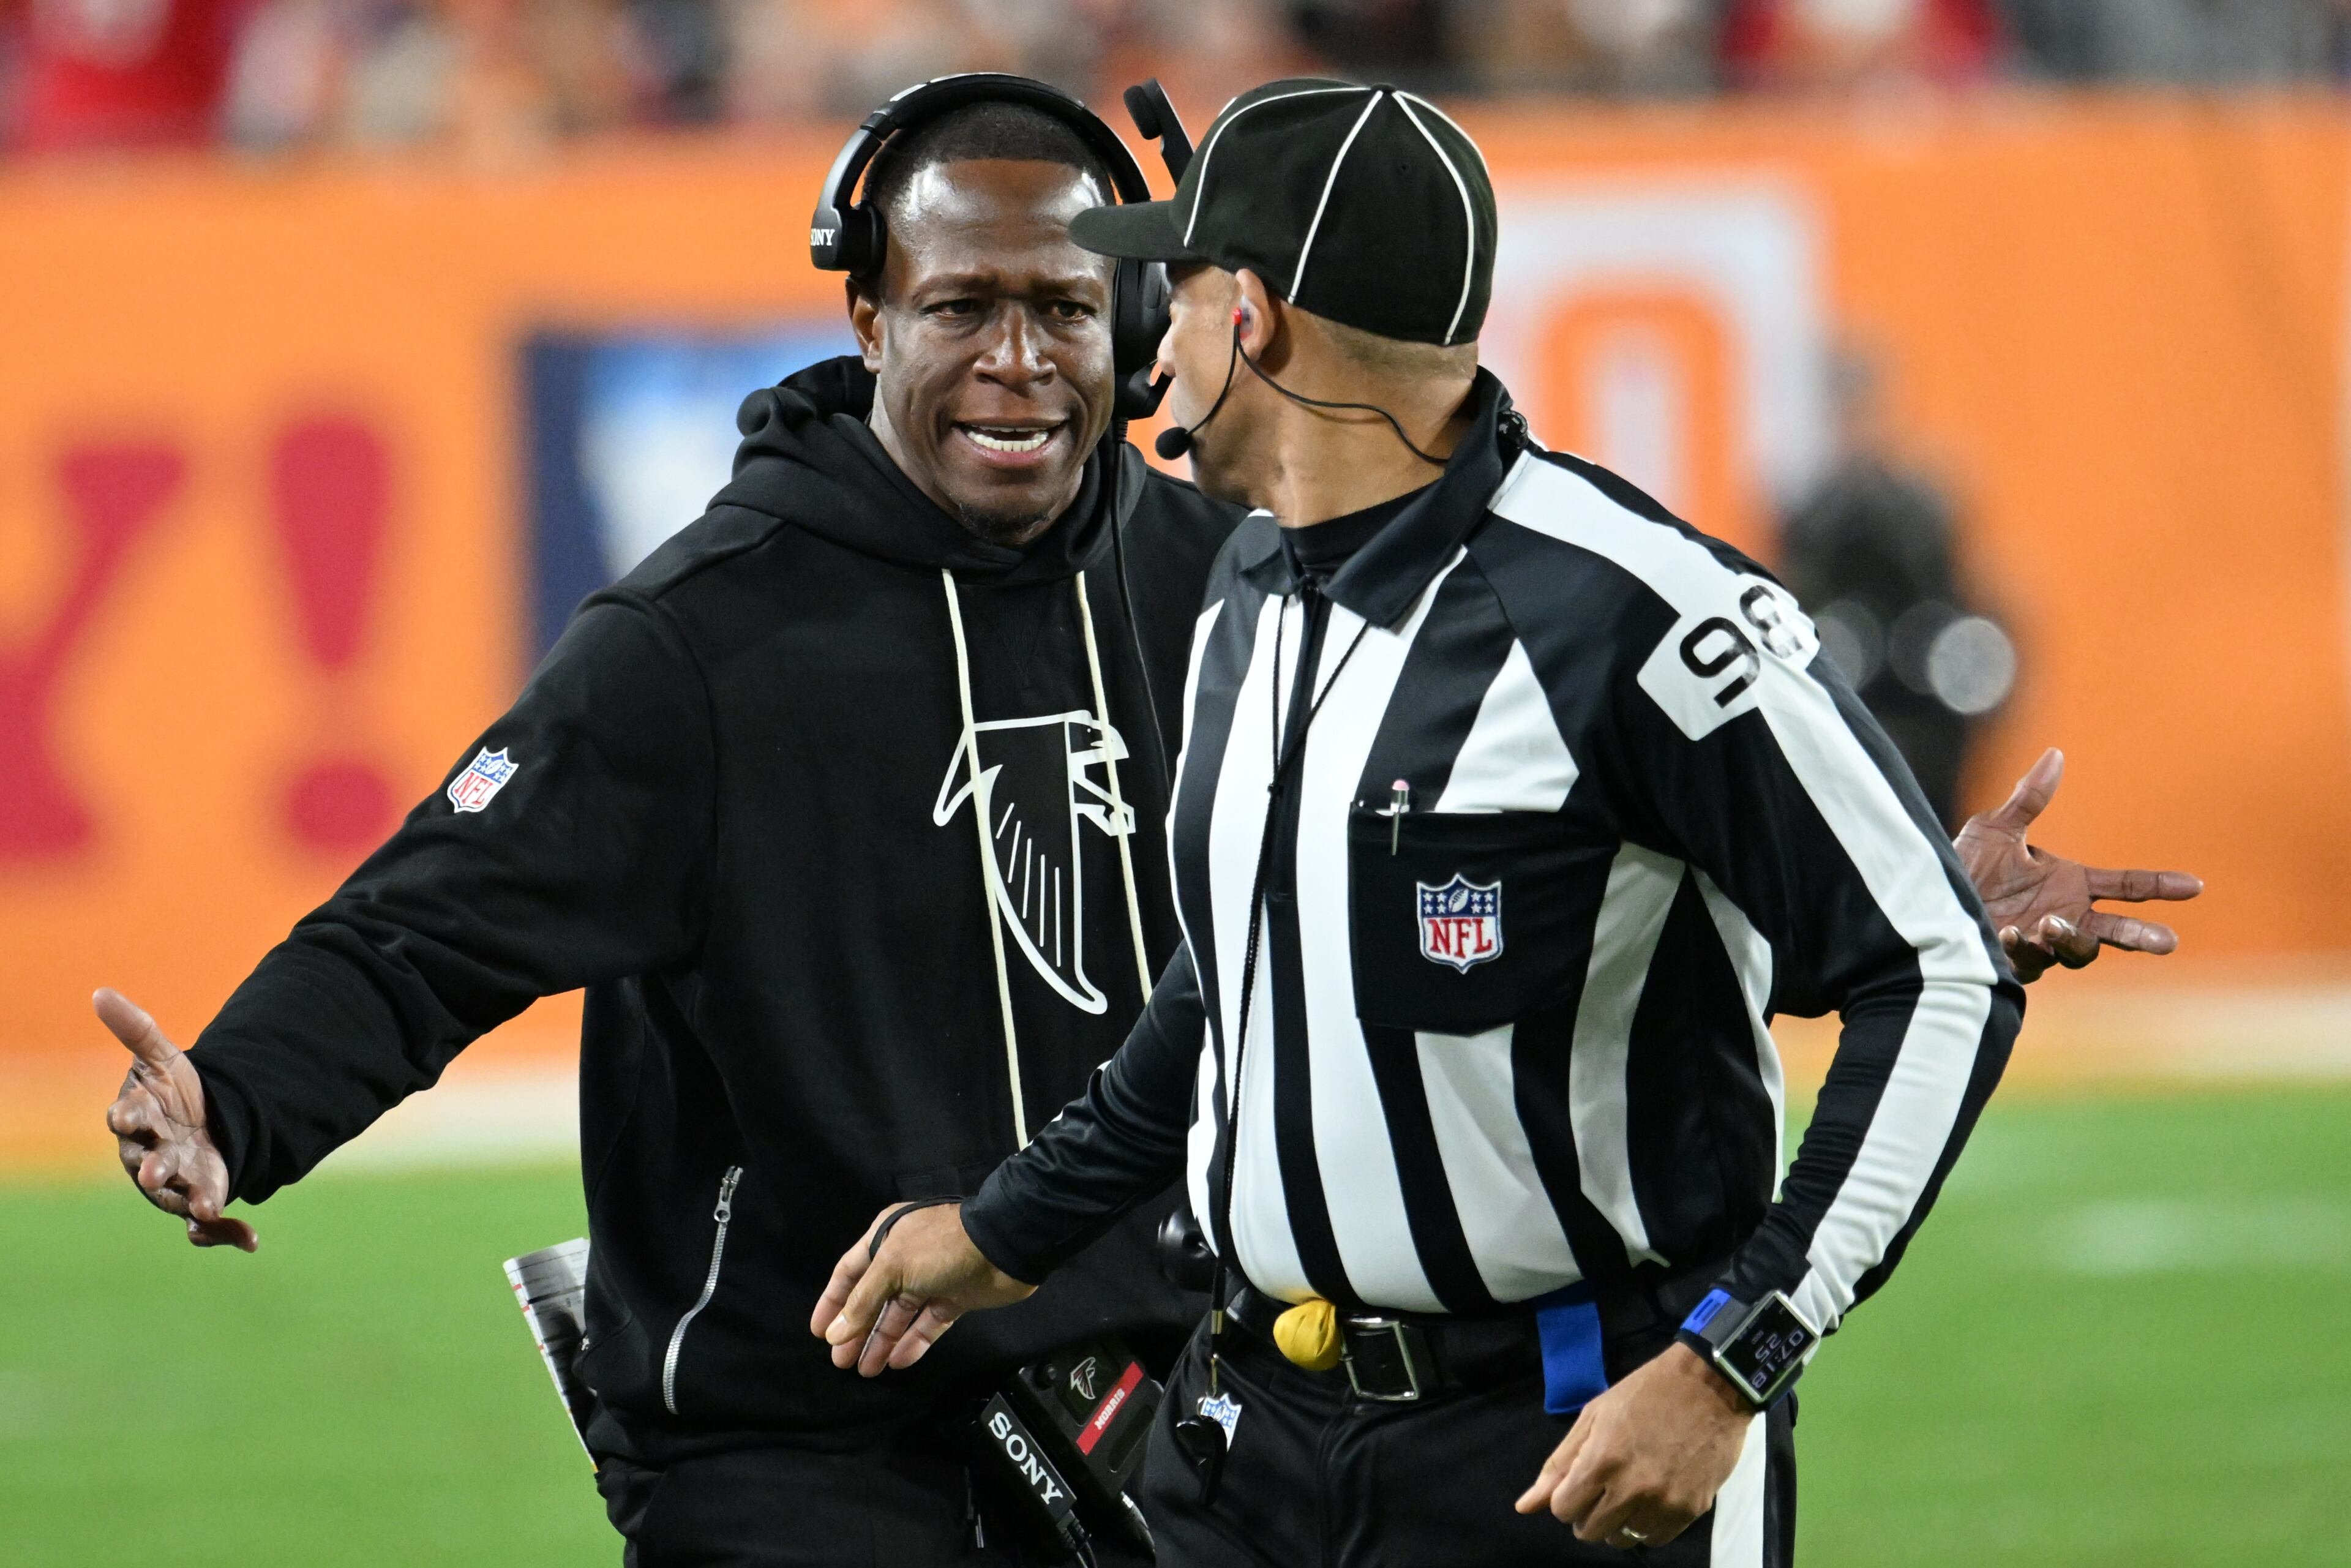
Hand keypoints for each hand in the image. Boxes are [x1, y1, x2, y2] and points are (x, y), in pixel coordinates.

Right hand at [95, 988, 256, 1250]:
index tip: (121, 1115)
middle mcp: (153, 1155)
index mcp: (140, 1120)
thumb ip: (136, 1029)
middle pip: (149, 1164)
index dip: (125, 1116)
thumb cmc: (171, 1093)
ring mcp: (178, 1180)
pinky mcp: (201, 1197)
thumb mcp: (161, 1057)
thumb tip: (100, 992)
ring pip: (179, 1196)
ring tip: (207, 1206)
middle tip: (151, 1174)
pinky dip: (225, 1233)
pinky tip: (250, 1239)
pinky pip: (207, 1222)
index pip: (127, 1117)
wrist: (199, 1122)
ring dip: (193, 1201)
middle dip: (152, 1169)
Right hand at [808, 1203, 1034, 1375]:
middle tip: (841, 1362)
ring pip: (899, 1315)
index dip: (832, 1302)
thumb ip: (863, 1301)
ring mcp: (930, 1279)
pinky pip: (927, 1324)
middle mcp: (905, 1258)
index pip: (849, 1273)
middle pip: (872, 1299)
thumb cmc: (940, 1248)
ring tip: (865, 1370)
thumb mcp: (893, 1266)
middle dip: (856, 1330)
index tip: (818, 1333)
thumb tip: (835, 1334)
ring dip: (881, 1341)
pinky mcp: (953, 1298)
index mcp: (885, 1238)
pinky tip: (897, 1361)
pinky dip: (913, 1342)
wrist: (1002, 1247)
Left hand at [1514, 1343, 1751, 1547]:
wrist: (1709, 1386)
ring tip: (1629, 1492)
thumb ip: (1559, 1465)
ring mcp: (1663, 1502)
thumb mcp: (1594, 1416)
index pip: (1563, 1510)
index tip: (1579, 1482)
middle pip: (1589, 1531)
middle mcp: (1631, 1487)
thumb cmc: (1645, 1394)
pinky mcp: (1691, 1510)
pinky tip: (1652, 1499)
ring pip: (1622, 1539)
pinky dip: (1647, 1525)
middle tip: (1602, 1488)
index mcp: (1601, 1460)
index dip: (1565, 1497)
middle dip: (1587, 1513)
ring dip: (1618, 1521)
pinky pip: (1655, 1539)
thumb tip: (1524, 1506)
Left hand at [1953, 748, 2202, 981]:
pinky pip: (2033, 961)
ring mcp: (2044, 943)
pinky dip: (2026, 947)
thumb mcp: (1996, 829)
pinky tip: (2010, 932)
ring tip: (2048, 924)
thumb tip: (2055, 754)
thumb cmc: (1964, 866)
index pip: (2125, 886)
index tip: (2195, 885)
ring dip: (2070, 938)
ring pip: (2079, 951)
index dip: (2159, 885)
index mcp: (2069, 884)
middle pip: (2115, 931)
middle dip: (2141, 936)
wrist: (1927, 900)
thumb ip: (2028, 799)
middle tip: (2167, 941)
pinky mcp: (2017, 963)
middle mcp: (2064, 915)